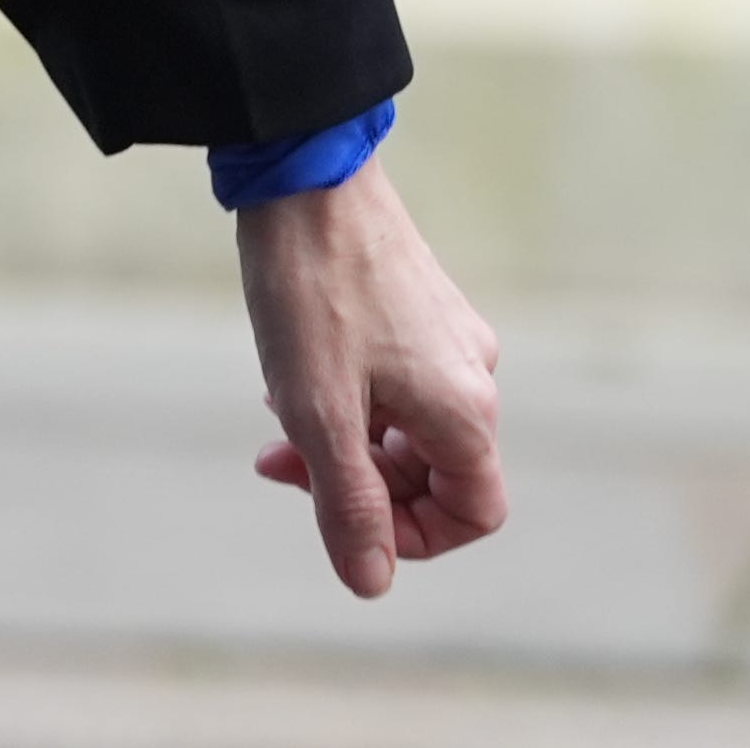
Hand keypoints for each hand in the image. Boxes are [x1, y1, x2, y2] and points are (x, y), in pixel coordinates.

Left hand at [236, 155, 506, 596]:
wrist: (304, 169)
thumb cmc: (311, 288)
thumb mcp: (320, 413)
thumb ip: (348, 503)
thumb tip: (372, 581)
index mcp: (465, 408)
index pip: (474, 512)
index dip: (414, 536)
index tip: (342, 520)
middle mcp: (472, 371)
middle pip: (436, 470)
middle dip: (360, 484)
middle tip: (279, 464)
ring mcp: (447, 334)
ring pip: (407, 424)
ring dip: (345, 439)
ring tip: (275, 416)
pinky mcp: (418, 303)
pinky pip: (394, 379)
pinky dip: (347, 394)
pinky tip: (288, 374)